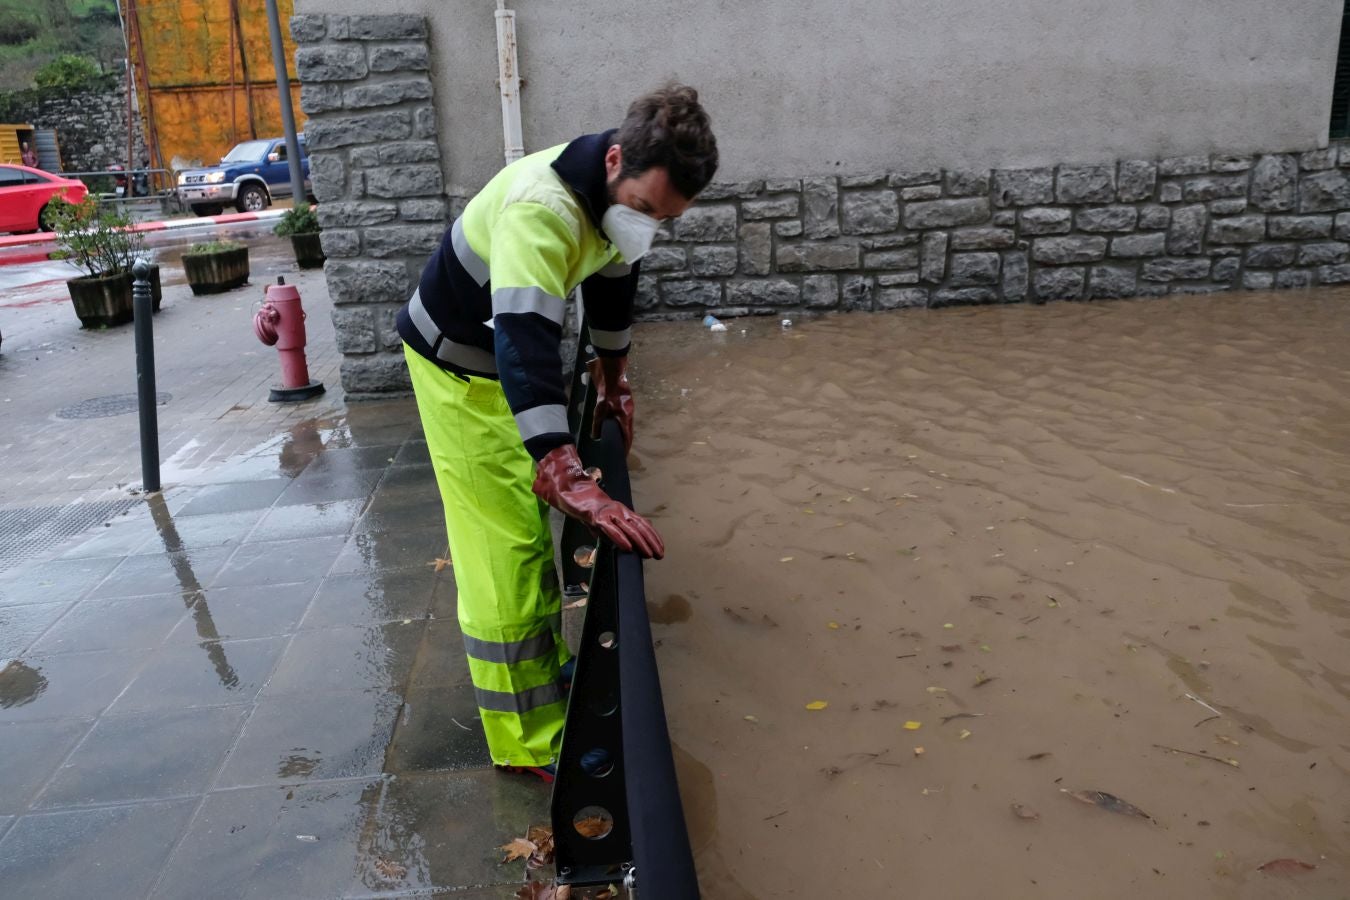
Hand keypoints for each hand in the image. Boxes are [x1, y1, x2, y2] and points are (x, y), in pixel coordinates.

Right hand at [533, 444, 663, 558]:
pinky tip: (627, 548)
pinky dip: (620, 538)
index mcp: (624, 512)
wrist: (574, 494)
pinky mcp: (597, 518)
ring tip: (647, 553)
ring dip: (640, 542)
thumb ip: (619, 531)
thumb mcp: (609, 521)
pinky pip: (611, 529)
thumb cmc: (592, 510)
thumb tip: (629, 545)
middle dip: (650, 541)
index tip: (660, 549)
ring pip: (628, 529)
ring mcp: (610, 514)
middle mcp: (620, 511)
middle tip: (659, 555)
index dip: (653, 537)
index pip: (643, 524)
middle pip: (640, 527)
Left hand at [589, 356, 634, 453]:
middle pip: (629, 432)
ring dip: (622, 432)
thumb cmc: (607, 392)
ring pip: (626, 424)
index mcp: (625, 418)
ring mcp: (628, 408)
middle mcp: (629, 414)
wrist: (612, 372)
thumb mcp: (599, 409)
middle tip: (619, 451)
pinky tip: (613, 426)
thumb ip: (597, 423)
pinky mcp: (625, 402)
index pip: (627, 437)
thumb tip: (596, 436)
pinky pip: (623, 417)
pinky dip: (619, 424)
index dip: (625, 447)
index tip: (623, 456)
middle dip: (625, 442)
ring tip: (616, 441)